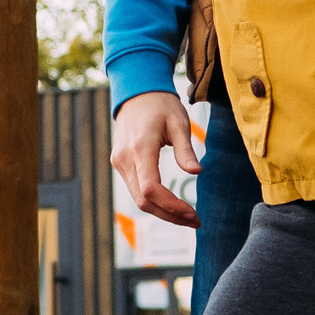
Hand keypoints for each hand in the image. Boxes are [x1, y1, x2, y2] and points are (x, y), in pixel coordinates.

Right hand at [111, 90, 200, 227]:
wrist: (136, 92)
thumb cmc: (161, 105)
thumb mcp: (179, 122)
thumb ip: (185, 150)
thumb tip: (196, 172)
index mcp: (140, 148)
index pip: (151, 189)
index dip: (171, 206)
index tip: (193, 214)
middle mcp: (125, 158)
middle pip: (143, 201)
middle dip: (170, 215)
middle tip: (195, 222)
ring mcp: (119, 162)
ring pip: (138, 199)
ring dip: (162, 212)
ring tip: (188, 217)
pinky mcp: (120, 163)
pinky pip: (135, 189)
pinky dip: (153, 202)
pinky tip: (172, 205)